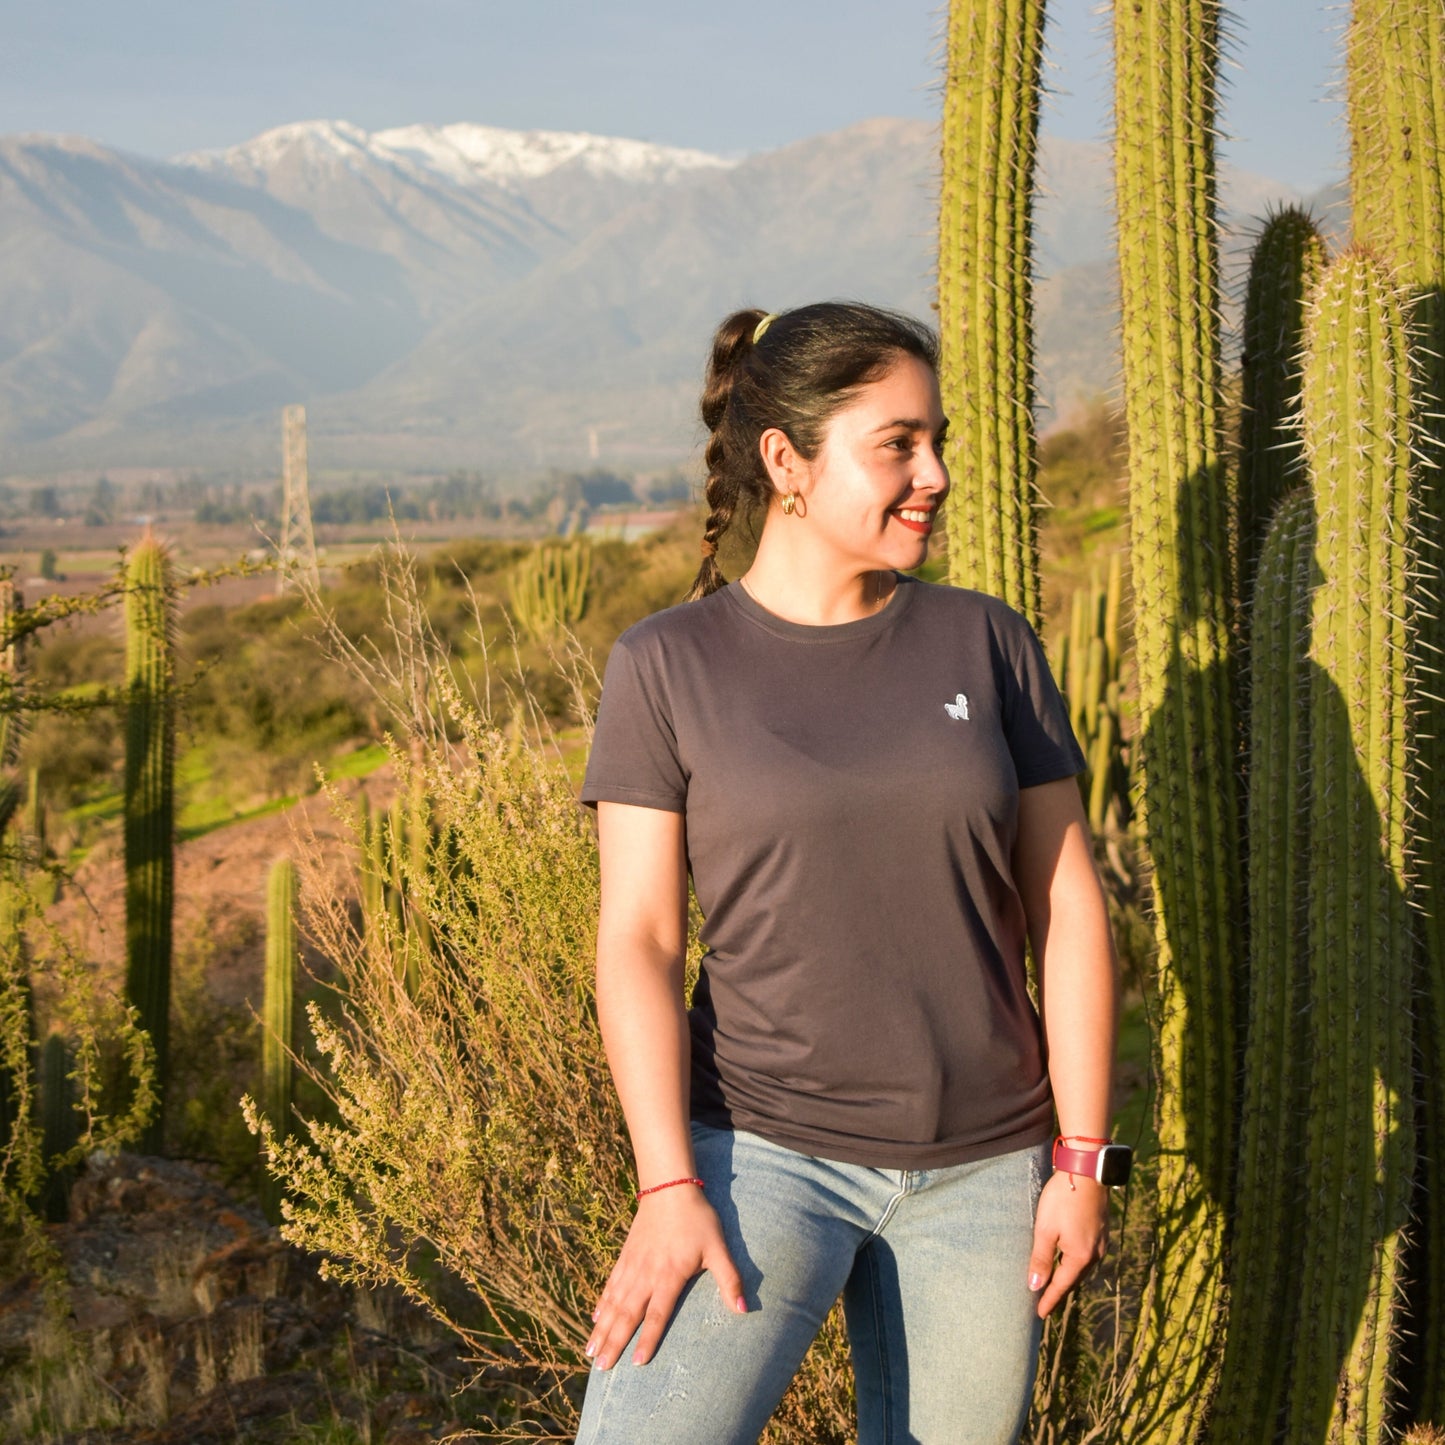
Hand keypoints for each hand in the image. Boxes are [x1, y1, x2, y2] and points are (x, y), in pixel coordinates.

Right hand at [586, 1186, 746, 1368]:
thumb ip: (729, 1279)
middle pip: (627, 1314)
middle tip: (600, 1368)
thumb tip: (743, 1309)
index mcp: (669, 1275)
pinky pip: (611, 1284)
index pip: (657, 1314)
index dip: (647, 1339)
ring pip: (614, 1302)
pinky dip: (602, 1303)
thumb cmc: (697, 1219)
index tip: (636, 1364)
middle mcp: (646, 1274)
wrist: (669, 1188)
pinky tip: (595, 1318)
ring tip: (590, 1352)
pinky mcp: (626, 1255)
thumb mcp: (718, 1248)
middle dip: (614, 1342)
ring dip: (602, 1328)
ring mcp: (633, 1265)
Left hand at [1027, 1169, 1109, 1317]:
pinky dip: (1076, 1262)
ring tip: (1055, 1284)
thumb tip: (1035, 1286)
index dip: (1049, 1300)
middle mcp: (1095, 1254)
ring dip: (1068, 1276)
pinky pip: (1088, 1255)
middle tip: (1045, 1301)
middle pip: (1074, 1279)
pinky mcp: (1102, 1230)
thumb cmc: (1063, 1199)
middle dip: (1060, 1291)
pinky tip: (1069, 1260)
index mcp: (1080, 1256)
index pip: (1062, 1286)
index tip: (1040, 1314)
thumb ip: (1041, 1259)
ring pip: (1082, 1267)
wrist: (1087, 1171)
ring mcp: (1101, 1242)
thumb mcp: (1045, 1229)